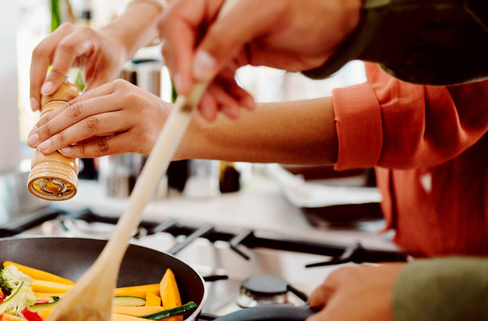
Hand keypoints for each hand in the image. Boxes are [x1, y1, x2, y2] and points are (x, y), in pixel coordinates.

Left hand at [27, 79, 173, 158]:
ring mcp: (135, 116)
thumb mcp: (125, 108)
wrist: (187, 131)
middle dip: (52, 126)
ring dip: (63, 139)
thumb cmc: (151, 122)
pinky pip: (106, 145)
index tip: (36, 128)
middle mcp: (126, 97)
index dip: (53, 116)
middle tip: (33, 139)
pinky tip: (70, 154)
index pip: (77, 101)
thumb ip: (100, 114)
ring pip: (89, 126)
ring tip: (46, 148)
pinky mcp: (141, 137)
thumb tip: (63, 132)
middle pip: (79, 111)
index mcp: (118, 86)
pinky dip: (85, 150)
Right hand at [29, 23, 131, 111]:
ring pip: (36, 56)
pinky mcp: (49, 43)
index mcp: (85, 35)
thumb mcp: (106, 77)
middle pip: (42, 51)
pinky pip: (37, 60)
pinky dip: (35, 79)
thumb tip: (75, 117)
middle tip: (36, 106)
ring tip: (35, 105)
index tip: (47, 93)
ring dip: (33, 81)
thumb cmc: (109, 61)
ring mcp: (56, 35)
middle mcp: (67, 31)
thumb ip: (91, 93)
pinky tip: (38, 98)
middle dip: (36, 80)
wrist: (110, 45)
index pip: (65, 50)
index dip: (55, 71)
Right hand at [158, 0, 360, 119]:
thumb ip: (226, 36)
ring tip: (233, 113)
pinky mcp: (234, 55)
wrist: (342, 24)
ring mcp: (222, 38)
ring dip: (214, 98)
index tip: (188, 87)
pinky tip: (243, 105)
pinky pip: (219, 81)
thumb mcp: (266, 13)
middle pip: (184, 54)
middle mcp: (211, 16)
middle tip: (209, 111)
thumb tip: (197, 70)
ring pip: (200, 74)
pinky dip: (228, 97)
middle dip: (195, 86)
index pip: (176, 25)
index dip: (179, 57)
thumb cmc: (311, 5)